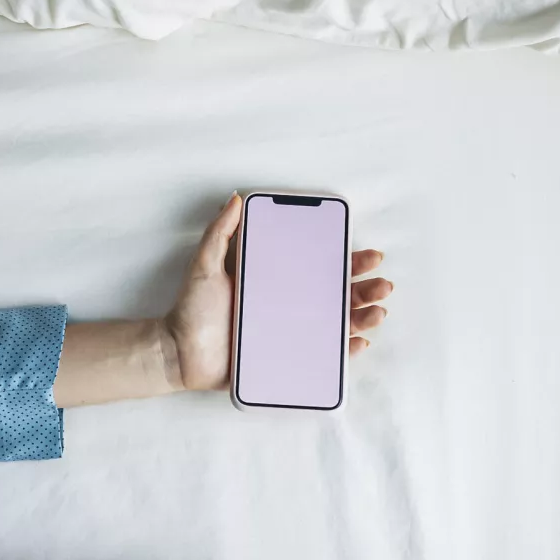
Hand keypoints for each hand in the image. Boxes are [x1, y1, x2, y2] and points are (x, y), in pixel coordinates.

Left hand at [163, 194, 391, 391]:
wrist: (177, 354)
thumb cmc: (190, 310)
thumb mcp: (204, 265)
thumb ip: (220, 234)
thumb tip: (235, 198)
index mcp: (276, 281)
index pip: (320, 267)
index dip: (348, 261)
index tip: (368, 255)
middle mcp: (287, 305)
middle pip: (337, 295)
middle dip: (365, 289)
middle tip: (382, 285)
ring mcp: (289, 333)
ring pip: (336, 324)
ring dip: (362, 317)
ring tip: (377, 311)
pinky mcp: (285, 360)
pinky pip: (323, 357)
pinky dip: (343, 351)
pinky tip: (357, 342)